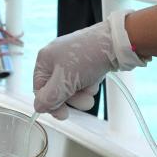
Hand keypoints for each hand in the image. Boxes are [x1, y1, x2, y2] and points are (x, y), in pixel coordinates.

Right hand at [33, 10, 148, 119]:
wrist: (117, 42)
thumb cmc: (88, 56)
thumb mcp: (64, 81)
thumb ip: (49, 98)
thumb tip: (39, 108)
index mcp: (44, 60)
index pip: (40, 90)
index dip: (51, 104)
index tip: (63, 114)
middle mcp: (56, 59)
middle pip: (57, 90)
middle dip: (72, 98)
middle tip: (84, 100)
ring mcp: (71, 60)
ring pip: (72, 88)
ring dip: (83, 93)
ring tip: (91, 86)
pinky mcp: (85, 63)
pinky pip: (83, 81)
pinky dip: (89, 84)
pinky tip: (96, 78)